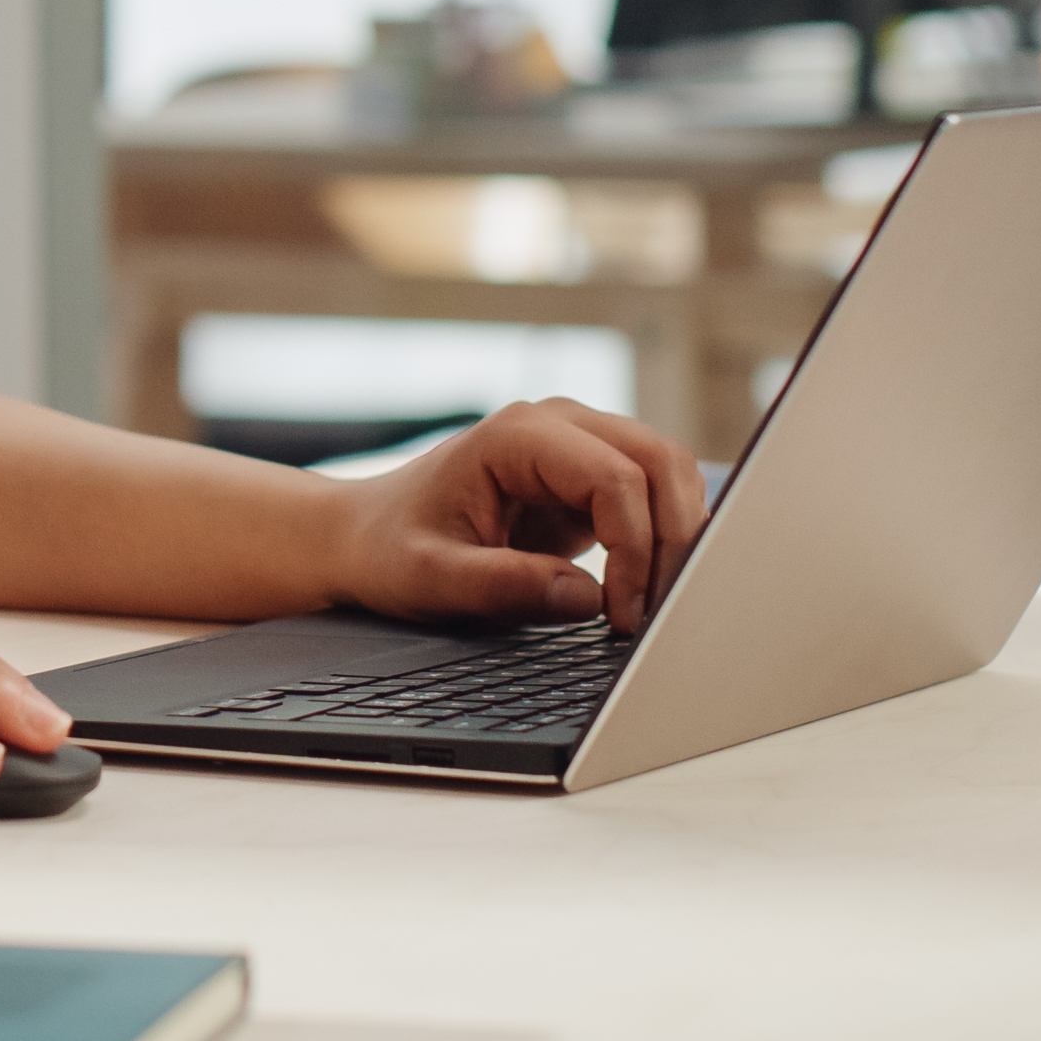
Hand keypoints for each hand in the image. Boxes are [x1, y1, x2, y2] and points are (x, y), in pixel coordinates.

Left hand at [319, 398, 706, 638]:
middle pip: (660, 462)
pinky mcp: (588, 478)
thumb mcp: (432, 578)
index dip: (633, 549)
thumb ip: (503, 586)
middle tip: (655, 613)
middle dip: (671, 540)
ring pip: (669, 473)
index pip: (614, 478)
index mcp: (517, 436)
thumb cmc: (389, 550)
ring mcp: (578, 445)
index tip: (622, 615)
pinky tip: (641, 591)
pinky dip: (661, 541)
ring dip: (675, 538)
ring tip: (648, 606)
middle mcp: (557, 425)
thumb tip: (588, 599)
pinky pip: (652, 497)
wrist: (366, 536)